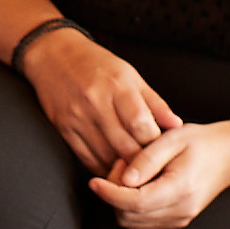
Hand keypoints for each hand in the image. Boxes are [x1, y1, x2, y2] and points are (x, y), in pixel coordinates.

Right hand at [20, 30, 182, 175]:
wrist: (53, 55)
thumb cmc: (96, 64)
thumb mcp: (130, 75)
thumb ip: (154, 102)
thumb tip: (176, 125)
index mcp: (118, 86)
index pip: (141, 124)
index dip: (154, 144)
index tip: (162, 152)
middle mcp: (97, 102)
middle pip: (124, 145)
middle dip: (140, 162)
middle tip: (151, 170)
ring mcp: (78, 117)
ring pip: (105, 156)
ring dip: (121, 169)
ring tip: (134, 172)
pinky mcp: (64, 129)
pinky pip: (86, 157)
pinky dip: (101, 167)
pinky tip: (112, 168)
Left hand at [88, 123, 229, 228]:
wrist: (229, 156)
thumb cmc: (202, 143)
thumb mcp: (173, 139)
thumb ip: (147, 159)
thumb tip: (124, 180)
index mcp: (180, 189)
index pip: (135, 202)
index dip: (109, 194)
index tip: (93, 182)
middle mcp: (180, 210)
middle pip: (129, 216)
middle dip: (114, 194)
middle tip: (123, 165)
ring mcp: (179, 219)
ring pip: (132, 222)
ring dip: (121, 202)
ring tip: (133, 173)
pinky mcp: (175, 222)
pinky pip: (142, 222)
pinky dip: (131, 207)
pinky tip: (139, 185)